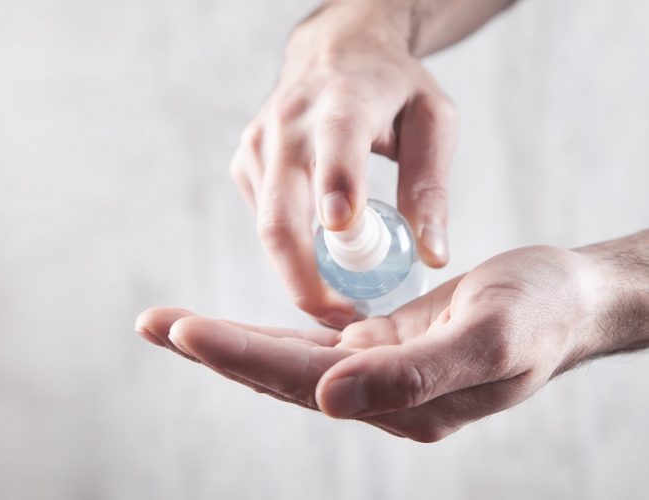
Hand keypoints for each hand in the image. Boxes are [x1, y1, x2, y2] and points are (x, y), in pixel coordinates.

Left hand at [135, 244, 636, 441]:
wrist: (568, 302)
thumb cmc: (540, 315)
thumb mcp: (489, 340)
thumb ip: (411, 374)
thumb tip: (329, 399)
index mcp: (404, 403)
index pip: (303, 381)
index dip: (241, 354)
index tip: (184, 330)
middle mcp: (378, 397)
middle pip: (278, 374)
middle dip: (212, 347)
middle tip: (149, 321)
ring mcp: (373, 375)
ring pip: (283, 359)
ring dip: (224, 341)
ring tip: (165, 322)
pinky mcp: (375, 350)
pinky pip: (305, 343)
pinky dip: (261, 332)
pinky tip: (221, 327)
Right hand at [232, 2, 456, 326]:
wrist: (333, 51)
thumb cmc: (393, 90)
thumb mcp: (433, 121)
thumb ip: (430, 187)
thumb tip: (431, 256)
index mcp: (344, 101)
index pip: (334, 145)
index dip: (335, 188)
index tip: (344, 232)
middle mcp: (290, 122)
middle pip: (281, 216)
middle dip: (305, 279)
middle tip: (344, 320)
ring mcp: (258, 144)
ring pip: (267, 229)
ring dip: (299, 275)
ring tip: (341, 300)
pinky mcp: (243, 163)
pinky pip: (263, 222)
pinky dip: (290, 251)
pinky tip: (321, 259)